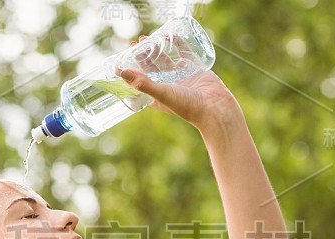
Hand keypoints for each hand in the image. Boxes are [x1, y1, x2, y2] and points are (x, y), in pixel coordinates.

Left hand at [118, 35, 243, 132]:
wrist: (215, 107)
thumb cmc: (187, 106)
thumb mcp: (161, 94)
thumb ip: (141, 82)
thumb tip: (121, 71)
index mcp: (156, 95)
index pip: (139, 82)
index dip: (129, 72)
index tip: (119, 62)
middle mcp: (167, 84)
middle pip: (151, 67)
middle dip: (142, 55)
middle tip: (134, 44)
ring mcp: (180, 75)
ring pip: (165, 58)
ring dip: (156, 48)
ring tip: (146, 38)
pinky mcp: (193, 67)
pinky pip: (183, 52)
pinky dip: (176, 43)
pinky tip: (167, 36)